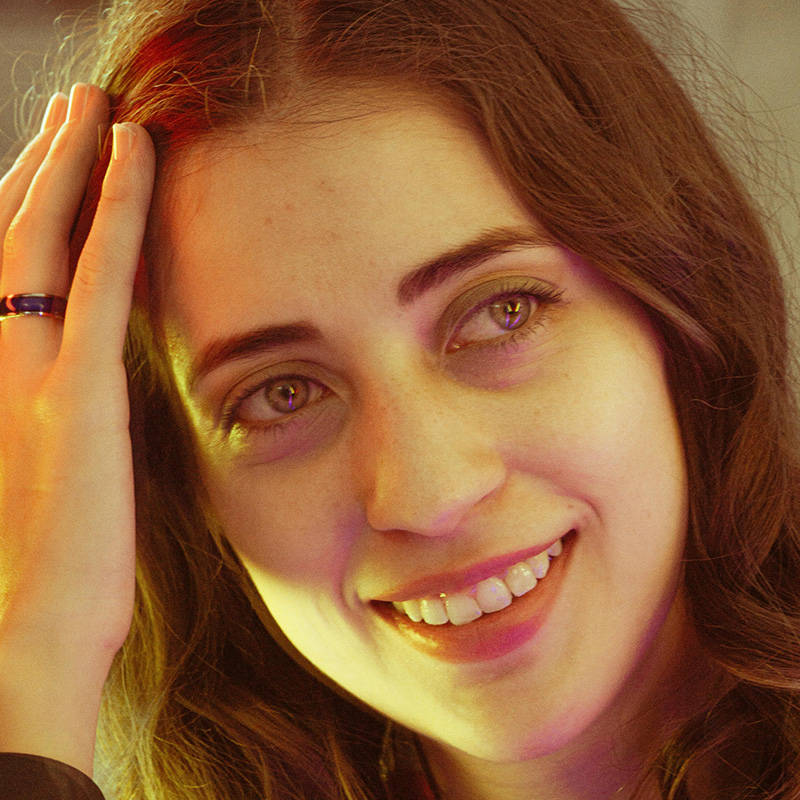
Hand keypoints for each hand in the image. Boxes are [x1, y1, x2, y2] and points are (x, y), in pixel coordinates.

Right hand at [0, 85, 154, 774]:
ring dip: (70, 162)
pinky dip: (117, 209)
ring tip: (96, 104)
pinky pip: (98, 278)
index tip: (58, 159)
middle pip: (12, 235)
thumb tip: (82, 374)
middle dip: (42, 163)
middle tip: (72, 105)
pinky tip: (135, 152)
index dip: (29, 204)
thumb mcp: (42, 469)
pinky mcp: (76, 390)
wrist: (29, 633)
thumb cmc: (43, 565)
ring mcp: (27, 371)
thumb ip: (53, 410)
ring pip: (44, 239)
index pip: (4, 268)